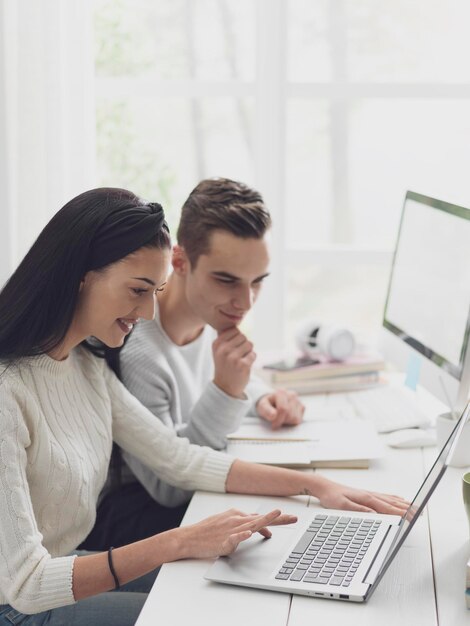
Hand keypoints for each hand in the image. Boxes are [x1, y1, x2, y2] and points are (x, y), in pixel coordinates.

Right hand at [175, 508, 297, 559]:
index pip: (260, 517)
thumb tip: (261, 530)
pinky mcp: (224, 540)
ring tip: (276, 515)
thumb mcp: (227, 524)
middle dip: (279, 518)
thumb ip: (244, 526)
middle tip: (294, 517)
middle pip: (261, 518)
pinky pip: (235, 537)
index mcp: (237, 515)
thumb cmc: (208, 531)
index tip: (289, 518)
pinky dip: (242, 535)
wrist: (188, 537)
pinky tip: (250, 534)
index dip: (275, 519)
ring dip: (265, 520)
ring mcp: (230, 529)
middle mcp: (236, 519)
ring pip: (252, 524)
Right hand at [213, 328, 255, 397]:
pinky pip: (253, 354)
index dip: (236, 338)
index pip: (234, 330)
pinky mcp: (243, 365)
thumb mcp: (219, 350)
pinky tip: (244, 366)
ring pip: (249, 344)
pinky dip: (251, 359)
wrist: (225, 387)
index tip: (232, 348)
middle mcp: (223, 350)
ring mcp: (233, 358)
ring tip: (240, 360)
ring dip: (248, 352)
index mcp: (217, 344)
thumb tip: (232, 322)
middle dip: (243, 345)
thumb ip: (224, 336)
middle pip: (243, 336)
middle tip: (237, 356)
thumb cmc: (224, 365)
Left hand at [257, 390, 304, 428]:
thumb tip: (273, 415)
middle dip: (282, 421)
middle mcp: (292, 394)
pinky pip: (299, 420)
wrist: (271, 402)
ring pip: (295, 418)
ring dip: (287, 422)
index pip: (283, 409)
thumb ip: (266, 410)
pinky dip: (292, 422)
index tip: (273, 425)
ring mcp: (298, 400)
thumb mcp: (262, 406)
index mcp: (281, 392)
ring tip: (280, 418)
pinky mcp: (302, 407)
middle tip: (275, 422)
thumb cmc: (266, 404)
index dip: (278, 420)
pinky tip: (286, 417)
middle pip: (290, 415)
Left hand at [315, 477, 409, 515]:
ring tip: (416, 507)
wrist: (323, 487)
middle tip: (421, 513)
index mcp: (366, 498)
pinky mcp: (366, 494)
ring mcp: (369, 494)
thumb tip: (374, 515)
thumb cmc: (331, 496)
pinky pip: (385, 497)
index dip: (402, 513)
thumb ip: (359, 510)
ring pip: (391, 499)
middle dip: (408, 508)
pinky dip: (395, 499)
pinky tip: (399, 500)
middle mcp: (370, 495)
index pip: (389, 508)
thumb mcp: (342, 506)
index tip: (414, 516)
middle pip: (393, 503)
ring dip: (404, 503)